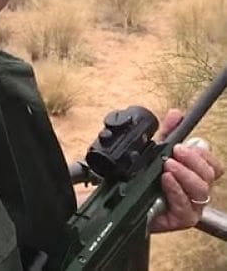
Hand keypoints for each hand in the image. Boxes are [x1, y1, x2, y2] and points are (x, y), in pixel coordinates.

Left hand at [149, 109, 224, 232]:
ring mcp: (191, 207)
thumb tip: (176, 114)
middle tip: (176, 151)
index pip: (213, 165)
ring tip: (168, 165)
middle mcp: (196, 191)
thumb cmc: (142, 181)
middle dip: (193, 160)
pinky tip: (166, 180)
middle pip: (209, 175)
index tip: (185, 145)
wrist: (121, 203)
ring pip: (201, 190)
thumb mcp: (153, 153)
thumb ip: (166, 133)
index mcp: (194, 175)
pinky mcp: (182, 220)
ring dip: (185, 174)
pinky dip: (177, 191)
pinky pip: (186, 207)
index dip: (203, 154)